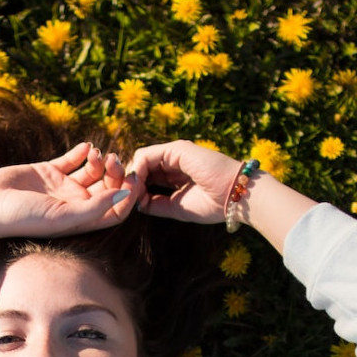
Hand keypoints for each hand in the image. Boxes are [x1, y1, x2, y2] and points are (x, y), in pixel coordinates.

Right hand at [0, 142, 138, 236]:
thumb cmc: (23, 218)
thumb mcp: (62, 216)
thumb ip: (95, 207)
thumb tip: (125, 196)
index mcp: (81, 220)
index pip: (115, 210)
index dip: (128, 195)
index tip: (133, 178)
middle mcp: (75, 204)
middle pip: (107, 188)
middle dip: (115, 173)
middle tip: (114, 159)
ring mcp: (62, 187)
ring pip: (92, 171)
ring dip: (99, 161)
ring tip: (96, 153)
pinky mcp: (48, 171)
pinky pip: (72, 159)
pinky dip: (82, 151)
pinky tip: (86, 146)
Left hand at [126, 140, 241, 223]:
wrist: (235, 196)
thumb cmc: (213, 204)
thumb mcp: (177, 207)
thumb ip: (156, 203)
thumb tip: (135, 203)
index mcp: (175, 173)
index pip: (147, 176)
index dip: (135, 189)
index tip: (128, 205)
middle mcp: (173, 159)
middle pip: (140, 166)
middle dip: (129, 183)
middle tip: (121, 199)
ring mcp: (174, 152)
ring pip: (140, 160)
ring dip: (130, 178)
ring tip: (127, 195)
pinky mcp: (176, 149)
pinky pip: (145, 156)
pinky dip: (136, 171)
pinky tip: (136, 187)